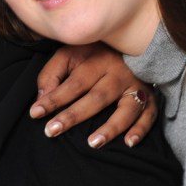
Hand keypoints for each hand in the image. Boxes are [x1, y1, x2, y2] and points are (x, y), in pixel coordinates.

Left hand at [32, 43, 156, 147]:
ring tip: (93, 143)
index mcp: (97, 61)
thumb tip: (42, 99)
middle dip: (74, 116)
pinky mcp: (150, 96)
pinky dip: (141, 128)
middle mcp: (118, 73)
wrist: (127, 42)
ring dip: (111, 127)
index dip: (54, 99)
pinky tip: (129, 143)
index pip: (73, 83)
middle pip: (97, 97)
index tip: (36, 113)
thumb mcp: (67, 55)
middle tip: (52, 131)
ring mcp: (136, 85)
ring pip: (126, 108)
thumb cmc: (90, 55)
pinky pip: (149, 114)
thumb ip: (52, 75)